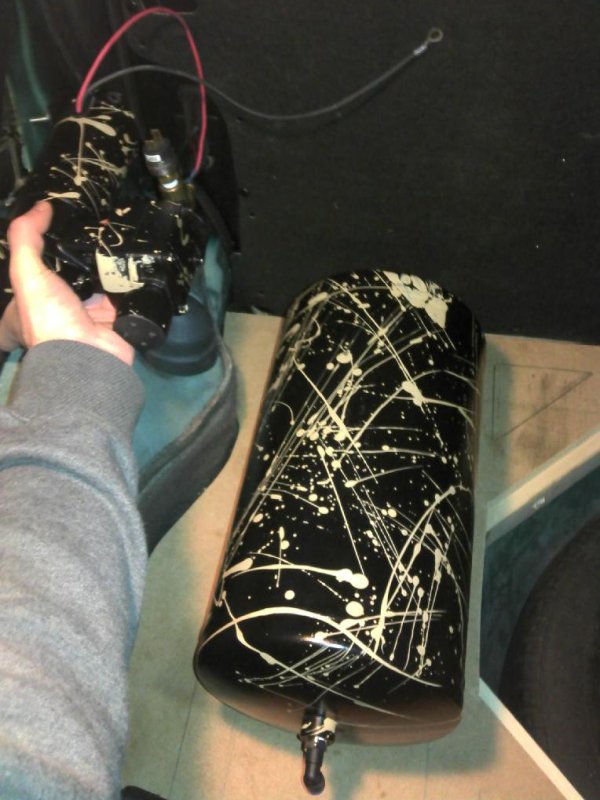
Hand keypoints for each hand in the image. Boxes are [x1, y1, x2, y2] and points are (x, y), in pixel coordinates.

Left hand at [0, 201, 133, 365]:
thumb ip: (27, 237)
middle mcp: (59, 310)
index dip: (41, 253)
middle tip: (93, 228)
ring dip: (106, 265)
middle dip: (79, 256)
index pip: (33, 272)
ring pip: (98, 283)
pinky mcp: (115, 320)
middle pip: (68, 275)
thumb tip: (42, 206)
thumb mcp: (27, 273)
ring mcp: (89, 316)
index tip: (55, 229)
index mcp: (31, 303)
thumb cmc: (50, 317)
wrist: (88, 357)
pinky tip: (134, 259)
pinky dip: (129, 281)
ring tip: (115, 236)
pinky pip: (123, 295)